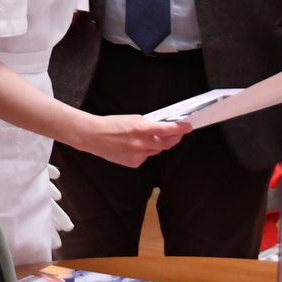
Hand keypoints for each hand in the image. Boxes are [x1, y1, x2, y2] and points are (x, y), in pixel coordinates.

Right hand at [76, 115, 190, 168]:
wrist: (94, 136)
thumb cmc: (112, 125)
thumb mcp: (132, 119)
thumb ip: (148, 124)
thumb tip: (162, 127)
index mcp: (140, 129)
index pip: (166, 130)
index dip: (179, 129)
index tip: (187, 127)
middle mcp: (140, 144)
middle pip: (165, 144)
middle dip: (174, 138)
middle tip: (178, 133)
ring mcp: (137, 155)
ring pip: (156, 151)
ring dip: (158, 144)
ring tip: (151, 137)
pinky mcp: (133, 163)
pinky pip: (146, 156)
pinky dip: (145, 151)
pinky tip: (136, 146)